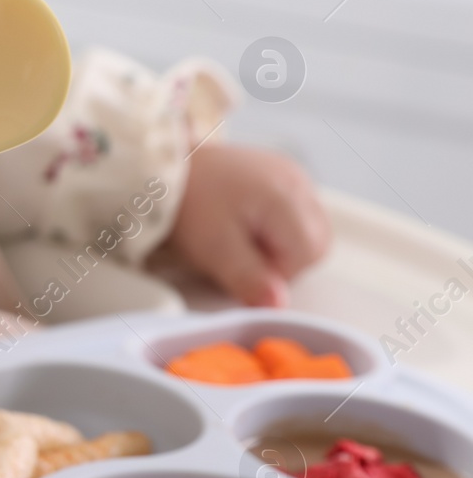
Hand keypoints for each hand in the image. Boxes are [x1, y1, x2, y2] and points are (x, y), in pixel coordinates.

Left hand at [164, 144, 329, 306]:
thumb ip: (248, 279)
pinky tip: (243, 224)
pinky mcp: (281, 174)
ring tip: (238, 238)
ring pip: (307, 229)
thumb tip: (279, 306)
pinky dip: (274, 228)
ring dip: (279, 245)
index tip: (241, 268)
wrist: (163, 171)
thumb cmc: (187, 206)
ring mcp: (292, 174)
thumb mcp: (213, 249)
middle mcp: (297, 181)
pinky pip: (294, 213)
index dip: (277, 272)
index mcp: (286, 196)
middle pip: (314, 242)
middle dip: (281, 260)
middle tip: (239, 255)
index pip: (307, 254)